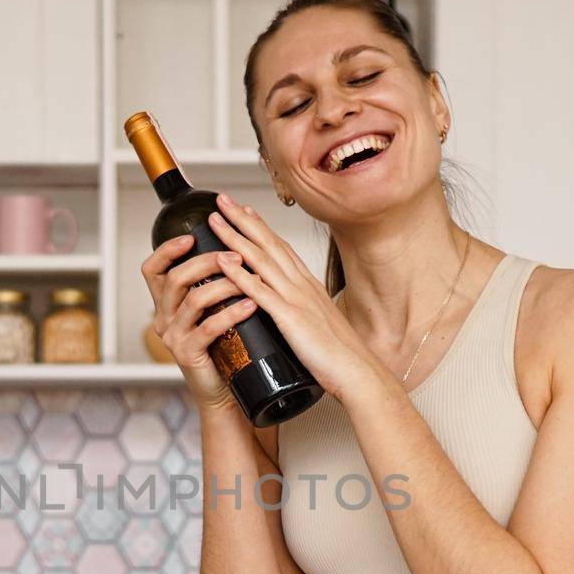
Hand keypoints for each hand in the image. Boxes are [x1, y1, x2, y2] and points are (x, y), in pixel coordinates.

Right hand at [138, 231, 264, 415]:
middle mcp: (163, 318)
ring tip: (252, 280)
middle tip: (237, 256)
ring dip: (225, 284)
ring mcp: (173, 337)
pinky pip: (208, 327)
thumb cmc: (223, 347)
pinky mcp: (188, 354)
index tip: (191, 236)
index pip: (152, 270)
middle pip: (176, 278)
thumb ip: (210, 286)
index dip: (167, 250)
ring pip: (194, 300)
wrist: (224, 391)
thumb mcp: (211, 312)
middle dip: (208, 261)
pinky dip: (232, 313)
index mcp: (165, 304)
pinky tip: (251, 305)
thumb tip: (231, 249)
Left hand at [205, 193, 382, 401]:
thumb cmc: (341, 356)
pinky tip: (223, 261)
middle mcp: (302, 286)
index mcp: (308, 287)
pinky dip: (240, 274)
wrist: (358, 372)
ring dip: (235, 237)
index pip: (281, 248)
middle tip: (221, 200)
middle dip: (242, 220)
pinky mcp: (291, 318)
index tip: (244, 210)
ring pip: (260, 260)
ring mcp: (296, 299)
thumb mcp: (320, 326)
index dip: (261, 227)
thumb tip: (293, 314)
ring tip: (215, 220)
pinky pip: (260, 291)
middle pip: (268, 244)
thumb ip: (303, 314)